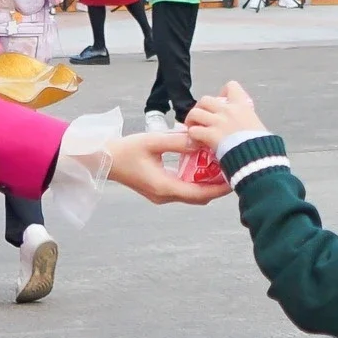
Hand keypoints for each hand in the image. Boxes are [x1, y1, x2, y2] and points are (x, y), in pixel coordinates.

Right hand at [104, 126, 223, 203]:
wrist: (103, 159)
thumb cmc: (125, 150)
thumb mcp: (153, 141)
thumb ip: (178, 141)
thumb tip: (200, 140)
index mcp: (164, 187)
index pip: (199, 193)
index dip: (219, 188)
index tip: (234, 178)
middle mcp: (164, 195)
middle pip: (198, 197)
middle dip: (216, 187)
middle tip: (232, 170)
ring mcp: (161, 194)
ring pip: (191, 194)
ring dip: (206, 184)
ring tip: (220, 167)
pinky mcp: (158, 190)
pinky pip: (183, 189)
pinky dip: (195, 181)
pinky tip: (202, 166)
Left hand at [186, 82, 266, 150]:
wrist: (257, 155)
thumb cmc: (261, 143)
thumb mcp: (257, 126)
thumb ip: (246, 122)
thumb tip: (244, 129)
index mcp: (241, 105)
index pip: (231, 86)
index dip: (223, 92)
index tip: (222, 101)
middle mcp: (228, 110)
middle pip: (205, 99)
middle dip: (200, 107)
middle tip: (201, 118)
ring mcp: (218, 122)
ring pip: (195, 113)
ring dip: (191, 120)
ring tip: (193, 127)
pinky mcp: (211, 135)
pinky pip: (194, 131)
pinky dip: (192, 136)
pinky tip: (196, 142)